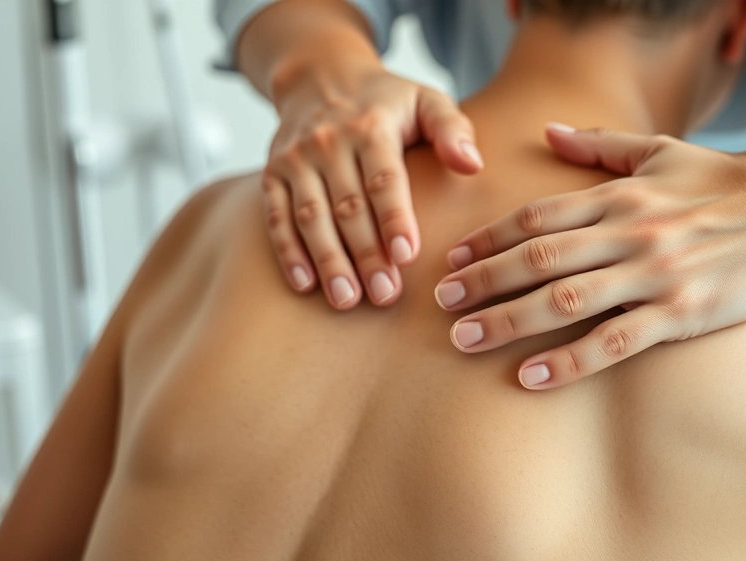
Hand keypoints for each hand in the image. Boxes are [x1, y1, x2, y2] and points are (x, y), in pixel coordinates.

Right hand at [263, 62, 481, 308]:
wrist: (319, 77)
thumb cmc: (385, 101)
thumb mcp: (427, 100)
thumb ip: (452, 130)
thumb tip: (472, 164)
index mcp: (371, 126)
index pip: (384, 180)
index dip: (395, 219)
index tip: (407, 256)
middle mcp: (329, 142)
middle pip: (349, 206)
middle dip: (367, 254)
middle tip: (386, 296)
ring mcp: (296, 159)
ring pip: (311, 217)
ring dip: (328, 260)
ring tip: (347, 299)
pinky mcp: (273, 174)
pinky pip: (277, 217)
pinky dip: (289, 252)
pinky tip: (305, 284)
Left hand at [435, 125, 745, 389]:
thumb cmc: (721, 180)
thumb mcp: (659, 150)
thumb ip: (599, 145)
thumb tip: (549, 131)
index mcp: (619, 195)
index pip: (538, 215)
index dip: (489, 238)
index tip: (452, 259)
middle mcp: (629, 231)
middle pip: (538, 257)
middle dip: (483, 281)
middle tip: (441, 303)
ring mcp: (654, 274)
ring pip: (565, 299)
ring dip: (509, 320)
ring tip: (465, 339)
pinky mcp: (682, 313)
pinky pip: (616, 342)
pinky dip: (571, 360)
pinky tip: (532, 376)